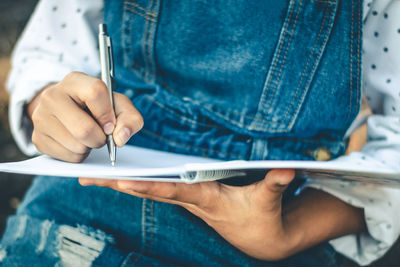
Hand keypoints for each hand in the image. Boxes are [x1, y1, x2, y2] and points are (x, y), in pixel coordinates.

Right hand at [28, 72, 142, 161]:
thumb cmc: (98, 107)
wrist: (69, 110)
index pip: (95, 92)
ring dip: (90, 148)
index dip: (107, 114)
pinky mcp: (38, 137)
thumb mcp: (119, 106)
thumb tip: (120, 138)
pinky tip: (77, 142)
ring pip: (77, 145)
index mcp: (75, 81)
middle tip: (101, 135)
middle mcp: (52, 95)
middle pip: (84, 129)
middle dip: (100, 138)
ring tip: (88, 137)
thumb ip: (130, 119)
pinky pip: (68, 157)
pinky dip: (79, 155)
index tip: (110, 124)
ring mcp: (41, 117)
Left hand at [80, 169, 298, 259]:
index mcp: (207, 199)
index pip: (172, 191)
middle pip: (150, 189)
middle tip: (86, 176)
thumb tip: (285, 170)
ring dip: (123, 183)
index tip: (121, 181)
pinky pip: (159, 188)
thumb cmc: (263, 219)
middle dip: (119, 184)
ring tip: (94, 175)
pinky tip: (125, 176)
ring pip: (151, 189)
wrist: (261, 239)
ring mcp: (189, 200)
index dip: (148, 186)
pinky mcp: (191, 198)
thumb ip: (275, 184)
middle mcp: (192, 200)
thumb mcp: (269, 202)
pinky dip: (140, 182)